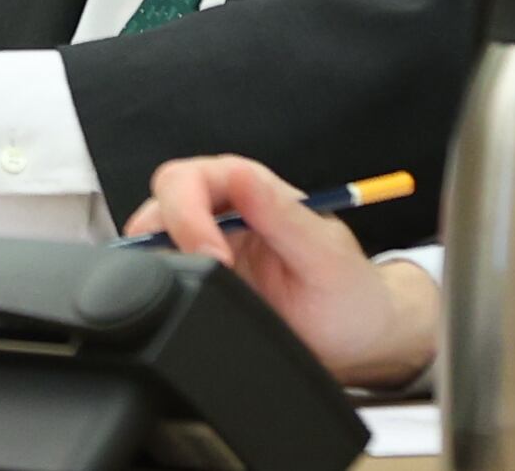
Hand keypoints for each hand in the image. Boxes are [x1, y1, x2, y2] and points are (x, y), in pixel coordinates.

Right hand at [129, 154, 434, 390]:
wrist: (358, 339)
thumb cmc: (350, 293)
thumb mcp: (324, 257)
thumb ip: (282, 216)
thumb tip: (240, 175)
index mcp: (256, 188)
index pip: (196, 176)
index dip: (191, 214)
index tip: (212, 259)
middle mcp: (228, 207)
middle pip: (166, 195)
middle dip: (167, 232)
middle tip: (197, 277)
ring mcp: (212, 241)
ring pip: (157, 228)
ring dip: (159, 255)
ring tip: (186, 290)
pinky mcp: (204, 274)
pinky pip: (164, 265)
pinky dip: (161, 277)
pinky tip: (180, 298)